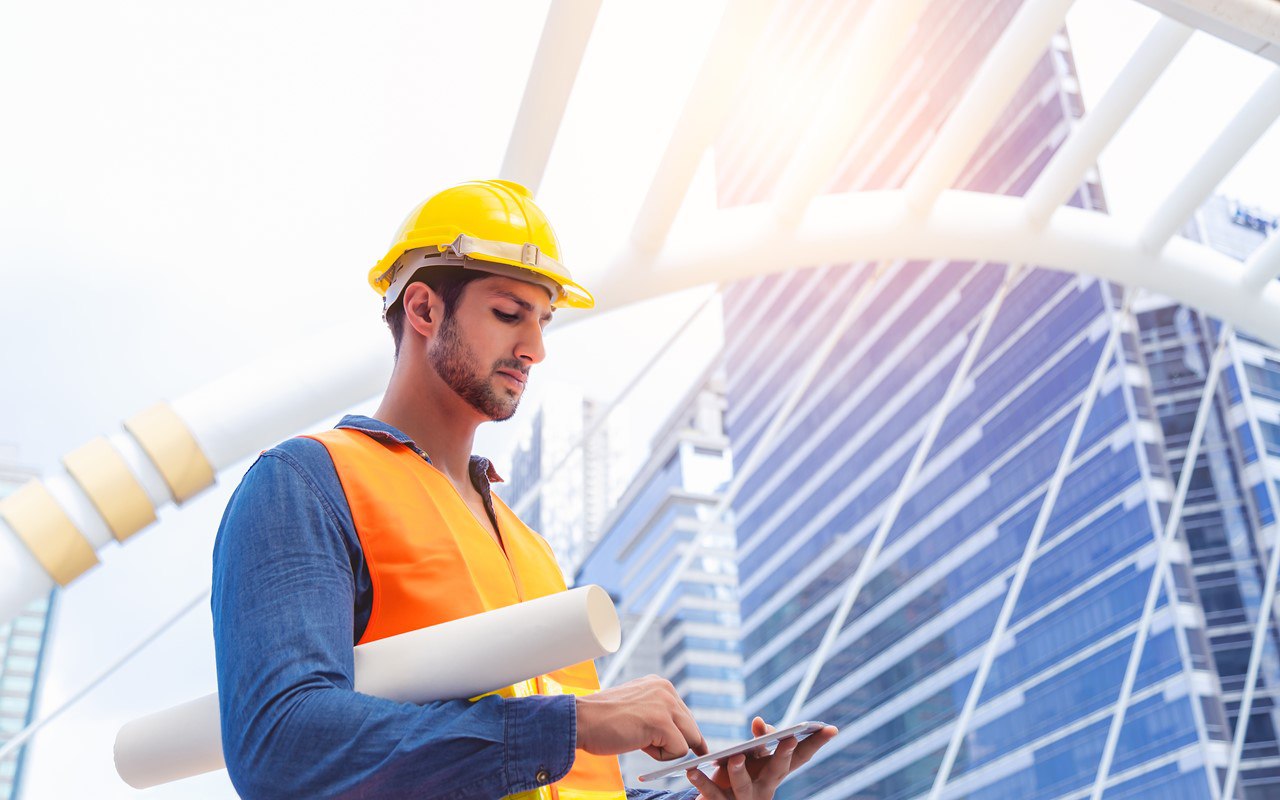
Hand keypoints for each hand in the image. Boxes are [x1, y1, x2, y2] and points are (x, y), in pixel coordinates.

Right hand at [575, 675, 707, 760]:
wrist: (580, 721)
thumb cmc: (602, 719)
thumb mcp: (636, 707)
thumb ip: (657, 713)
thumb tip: (678, 735)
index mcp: (660, 684)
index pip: (684, 713)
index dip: (683, 733)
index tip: (694, 747)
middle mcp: (666, 690)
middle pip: (692, 727)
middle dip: (682, 744)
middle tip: (668, 753)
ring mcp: (666, 705)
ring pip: (689, 739)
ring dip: (668, 750)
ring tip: (641, 743)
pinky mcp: (662, 723)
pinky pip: (679, 751)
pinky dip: (661, 757)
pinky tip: (640, 745)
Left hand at [685, 716, 837, 799]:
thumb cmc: (739, 773)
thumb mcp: (752, 755)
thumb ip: (759, 738)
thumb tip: (760, 722)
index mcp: (776, 771)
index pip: (800, 756)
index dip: (816, 743)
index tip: (831, 728)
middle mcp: (766, 786)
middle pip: (778, 771)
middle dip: (783, 754)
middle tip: (788, 738)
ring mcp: (745, 798)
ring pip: (744, 786)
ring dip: (740, 771)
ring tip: (736, 756)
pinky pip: (712, 794)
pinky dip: (702, 783)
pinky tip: (692, 771)